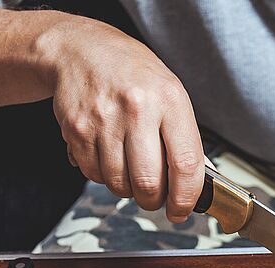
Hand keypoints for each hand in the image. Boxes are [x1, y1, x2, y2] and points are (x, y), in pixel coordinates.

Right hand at [45, 18, 204, 221]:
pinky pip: (95, 174)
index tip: (182, 210)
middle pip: (149, 182)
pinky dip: (105, 176)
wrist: (82, 49)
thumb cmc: (133, 74)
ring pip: (119, 184)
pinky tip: (110, 157)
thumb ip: (185, 137)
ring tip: (131, 170)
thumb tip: (197, 183)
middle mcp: (137, 109)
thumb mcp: (171, 94)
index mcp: (169, 100)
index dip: (185, 198)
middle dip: (154, 201)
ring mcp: (104, 120)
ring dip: (128, 189)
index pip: (185, 165)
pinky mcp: (78, 130)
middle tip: (155, 197)